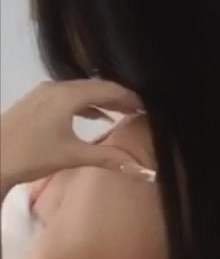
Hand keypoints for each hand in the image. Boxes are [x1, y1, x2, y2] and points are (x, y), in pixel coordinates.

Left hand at [0, 79, 154, 197]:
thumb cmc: (32, 155)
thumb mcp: (74, 156)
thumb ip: (110, 158)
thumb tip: (144, 172)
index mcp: (68, 95)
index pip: (109, 90)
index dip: (131, 98)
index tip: (149, 108)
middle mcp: (56, 87)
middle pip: (95, 86)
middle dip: (118, 98)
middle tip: (140, 110)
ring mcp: (43, 92)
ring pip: (80, 90)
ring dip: (101, 101)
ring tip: (121, 113)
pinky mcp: (34, 101)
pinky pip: (67, 96)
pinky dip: (84, 104)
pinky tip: (93, 117)